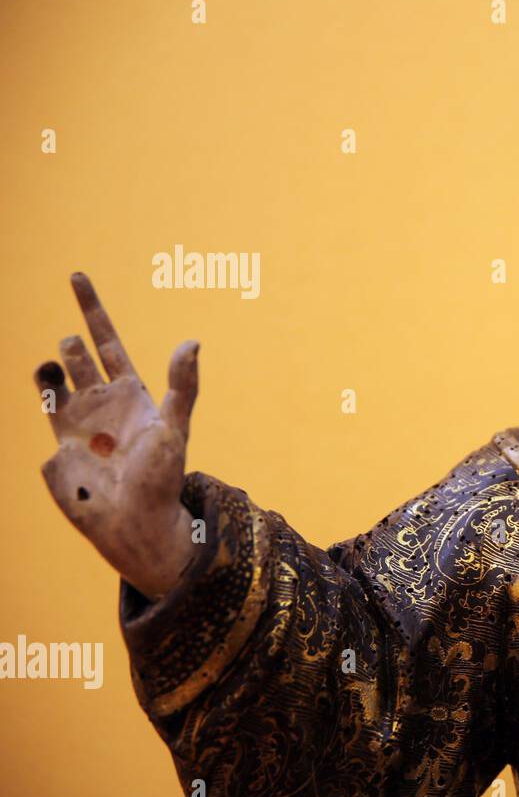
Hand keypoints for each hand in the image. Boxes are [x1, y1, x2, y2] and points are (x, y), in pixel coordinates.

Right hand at [35, 273, 200, 598]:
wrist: (137, 521)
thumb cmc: (162, 475)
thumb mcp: (176, 424)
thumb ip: (183, 384)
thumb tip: (192, 342)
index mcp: (130, 390)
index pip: (107, 340)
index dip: (92, 308)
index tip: (77, 276)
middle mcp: (101, 401)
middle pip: (78, 357)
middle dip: (73, 346)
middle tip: (73, 345)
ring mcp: (77, 423)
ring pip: (54, 381)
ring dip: (53, 370)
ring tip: (56, 367)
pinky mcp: (59, 448)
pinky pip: (47, 417)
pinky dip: (50, 411)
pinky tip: (72, 438)